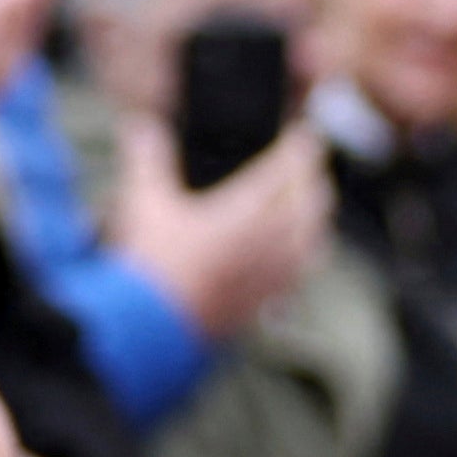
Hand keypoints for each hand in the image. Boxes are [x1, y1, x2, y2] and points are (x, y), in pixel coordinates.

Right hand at [104, 117, 331, 343]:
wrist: (152, 330)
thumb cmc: (151, 264)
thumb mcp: (145, 203)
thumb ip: (146, 158)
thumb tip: (139, 126)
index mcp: (245, 213)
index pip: (286, 171)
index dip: (301, 149)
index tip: (309, 134)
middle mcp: (269, 242)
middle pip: (311, 202)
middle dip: (313, 178)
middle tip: (309, 163)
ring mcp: (273, 275)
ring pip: (314, 238)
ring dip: (316, 215)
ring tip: (311, 204)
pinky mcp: (267, 301)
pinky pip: (302, 271)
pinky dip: (308, 252)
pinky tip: (300, 253)